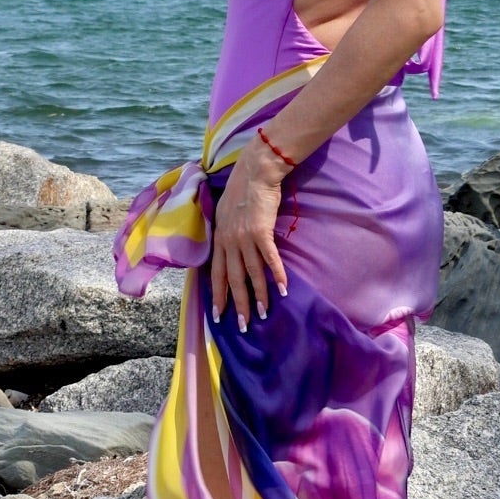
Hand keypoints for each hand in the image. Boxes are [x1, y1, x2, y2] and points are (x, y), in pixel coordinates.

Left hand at [210, 137, 289, 330]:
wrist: (255, 172)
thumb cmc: (242, 190)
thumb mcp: (225, 213)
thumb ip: (226, 233)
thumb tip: (229, 248)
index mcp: (220, 238)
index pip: (215, 274)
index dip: (218, 296)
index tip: (218, 316)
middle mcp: (229, 241)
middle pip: (232, 279)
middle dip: (237, 304)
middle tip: (242, 326)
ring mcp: (245, 238)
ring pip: (251, 273)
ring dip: (258, 295)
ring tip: (262, 314)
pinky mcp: (262, 232)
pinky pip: (270, 259)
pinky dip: (277, 276)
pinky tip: (284, 290)